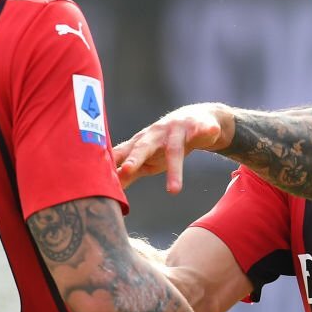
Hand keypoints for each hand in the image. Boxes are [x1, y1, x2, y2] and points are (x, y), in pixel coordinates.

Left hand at [114, 103, 233, 192]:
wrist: (194, 119)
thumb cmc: (165, 143)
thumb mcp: (148, 159)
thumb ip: (130, 173)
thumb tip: (110, 191)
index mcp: (141, 143)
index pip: (125, 153)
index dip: (114, 163)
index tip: (101, 174)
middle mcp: (156, 134)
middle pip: (144, 147)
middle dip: (136, 158)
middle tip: (128, 170)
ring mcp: (177, 129)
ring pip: (175, 150)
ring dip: (174, 169)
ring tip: (173, 191)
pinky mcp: (198, 125)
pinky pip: (202, 128)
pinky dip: (205, 130)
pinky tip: (210, 131)